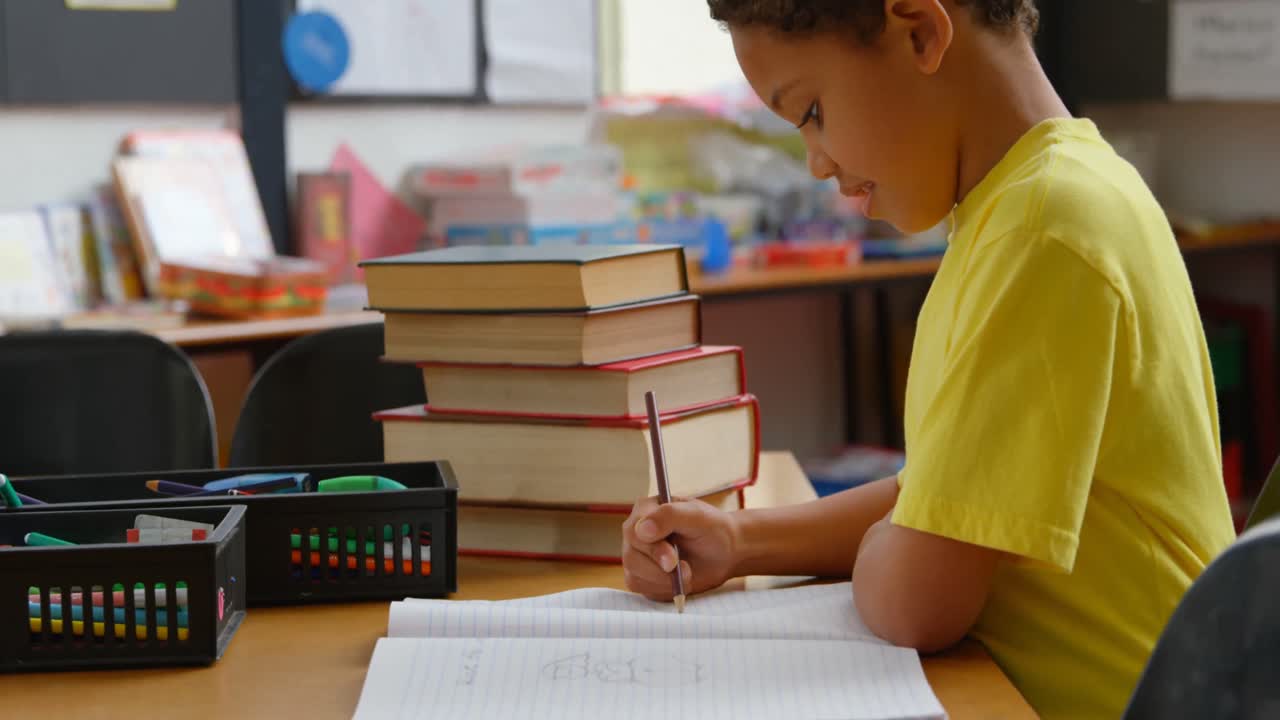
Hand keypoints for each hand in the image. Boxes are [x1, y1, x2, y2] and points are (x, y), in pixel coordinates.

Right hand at [621, 496, 740, 601]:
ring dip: (664, 580)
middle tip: (686, 569)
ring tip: (687, 573)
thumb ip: (670, 515)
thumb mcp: (698, 516)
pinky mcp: (639, 575)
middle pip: (631, 556)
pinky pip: (639, 587)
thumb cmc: (712, 529)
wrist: (724, 553)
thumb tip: (642, 530)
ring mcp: (636, 554)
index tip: (673, 559)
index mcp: (645, 509)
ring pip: (634, 575)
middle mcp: (635, 531)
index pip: (634, 531)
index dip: (652, 549)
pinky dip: (661, 589)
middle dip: (660, 568)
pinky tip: (677, 581)